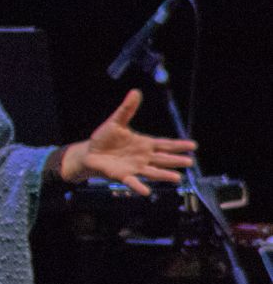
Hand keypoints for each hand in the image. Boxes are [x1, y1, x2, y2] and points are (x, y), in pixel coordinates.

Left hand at [60, 88, 195, 193]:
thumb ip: (127, 109)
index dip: (178, 145)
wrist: (90, 153)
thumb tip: (135, 92)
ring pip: (152, 171)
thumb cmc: (105, 138)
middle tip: (190, 162)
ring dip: (164, 175)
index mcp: (144, 144)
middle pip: (163, 159)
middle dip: (176, 160)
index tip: (193, 146)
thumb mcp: (116, 122)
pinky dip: (138, 186)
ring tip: (177, 178)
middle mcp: (143, 157)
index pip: (164, 144)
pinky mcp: (122, 175)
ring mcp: (134, 167)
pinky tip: (146, 191)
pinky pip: (132, 181)